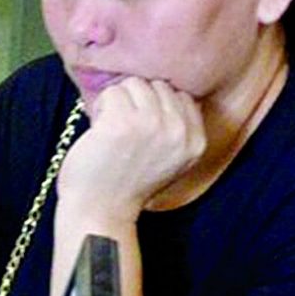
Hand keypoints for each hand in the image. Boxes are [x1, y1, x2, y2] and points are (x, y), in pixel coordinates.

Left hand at [59, 75, 206, 221]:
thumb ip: (176, 130)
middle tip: (122, 127)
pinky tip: (99, 128)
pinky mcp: (122, 122)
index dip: (156, 104)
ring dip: (117, 101)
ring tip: (110, 127)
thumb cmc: (127, 185)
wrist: (100, 211)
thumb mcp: (170, 161)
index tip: (141, 125)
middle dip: (137, 100)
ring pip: (135, 84)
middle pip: (158, 86)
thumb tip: (165, 90)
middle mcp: (178, 131)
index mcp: (195, 142)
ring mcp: (151, 124)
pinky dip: (101, 106)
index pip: (181, 96)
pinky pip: (112, 92)